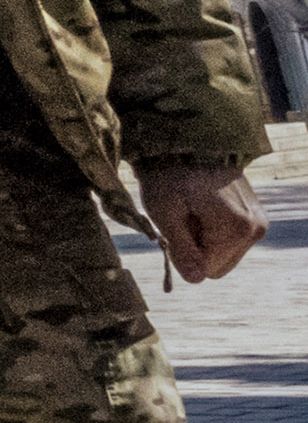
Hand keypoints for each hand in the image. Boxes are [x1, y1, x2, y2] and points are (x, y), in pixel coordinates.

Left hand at [144, 160, 266, 284]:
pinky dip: (212, 228)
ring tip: (192, 207)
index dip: (183, 252)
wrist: (185, 142)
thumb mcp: (163, 211)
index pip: (207, 270)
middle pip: (218, 265)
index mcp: (238, 228)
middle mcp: (256, 228)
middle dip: (196, 247)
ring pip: (224, 253)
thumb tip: (197, 279)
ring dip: (202, 237)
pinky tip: (203, 204)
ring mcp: (259, 221)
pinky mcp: (256, 216)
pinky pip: (230, 240)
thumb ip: (181, 249)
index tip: (175, 223)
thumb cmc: (168, 174)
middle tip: (183, 216)